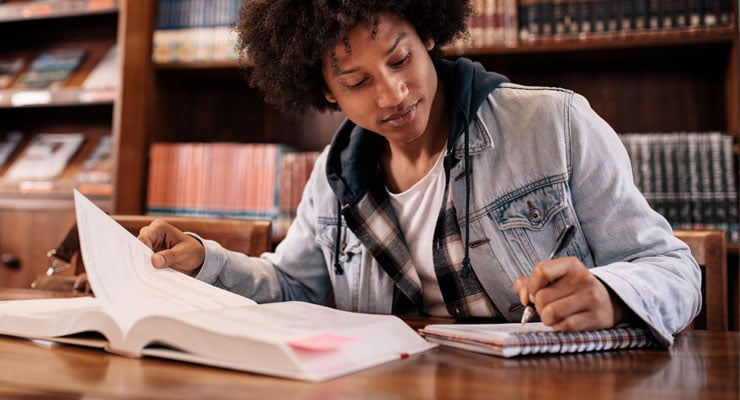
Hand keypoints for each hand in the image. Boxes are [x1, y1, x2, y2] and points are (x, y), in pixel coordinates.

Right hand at [137, 219, 204, 275]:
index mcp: (159, 227)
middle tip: (144, 272)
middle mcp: (151, 233)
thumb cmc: (192, 251)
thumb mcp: (185, 253)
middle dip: (141, 259)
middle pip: (137, 246)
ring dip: (142, 265)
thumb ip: (170, 256)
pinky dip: (144, 268)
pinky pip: (141, 261)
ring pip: (137, 255)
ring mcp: (148, 244)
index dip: (142, 251)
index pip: (144, 238)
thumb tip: (155, 261)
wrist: (195, 259)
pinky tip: (148, 276)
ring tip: (147, 275)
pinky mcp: (148, 254)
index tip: (146, 264)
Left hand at [513, 257, 629, 330]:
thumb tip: (523, 293)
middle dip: (539, 307)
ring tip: (555, 315)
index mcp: (571, 265)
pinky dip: (558, 327)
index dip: (531, 286)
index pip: (541, 270)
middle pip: (542, 297)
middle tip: (548, 307)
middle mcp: (583, 278)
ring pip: (550, 313)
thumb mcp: (557, 278)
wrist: (611, 301)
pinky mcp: (594, 318)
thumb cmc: (576, 290)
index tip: (533, 294)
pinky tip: (565, 322)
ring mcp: (590, 298)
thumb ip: (532, 282)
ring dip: (547, 319)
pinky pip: (563, 326)